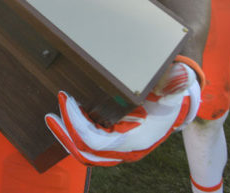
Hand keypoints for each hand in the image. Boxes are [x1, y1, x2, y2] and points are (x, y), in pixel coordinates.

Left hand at [44, 60, 201, 165]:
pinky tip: (66, 115)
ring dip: (67, 135)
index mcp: (138, 140)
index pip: (98, 141)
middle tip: (50, 115)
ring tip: (52, 117)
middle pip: (87, 152)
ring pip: (85, 150)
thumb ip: (175, 81)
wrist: (178, 102)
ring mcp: (118, 147)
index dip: (77, 124)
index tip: (66, 101)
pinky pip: (88, 143)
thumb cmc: (174, 93)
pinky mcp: (112, 140)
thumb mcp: (176, 86)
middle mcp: (126, 149)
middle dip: (66, 134)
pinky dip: (75, 131)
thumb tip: (179, 77)